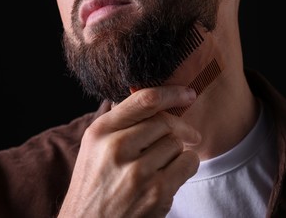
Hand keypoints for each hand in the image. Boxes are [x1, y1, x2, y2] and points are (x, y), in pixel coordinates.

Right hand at [58, 86, 200, 217]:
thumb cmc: (95, 186)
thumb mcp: (95, 148)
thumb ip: (120, 122)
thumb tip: (153, 99)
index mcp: (100, 131)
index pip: (145, 100)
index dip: (172, 93)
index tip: (188, 94)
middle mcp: (117, 148)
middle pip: (166, 122)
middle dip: (180, 128)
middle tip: (190, 135)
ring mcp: (138, 171)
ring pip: (177, 143)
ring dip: (177, 152)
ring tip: (162, 165)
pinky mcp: (156, 192)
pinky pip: (188, 162)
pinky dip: (186, 165)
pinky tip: (172, 175)